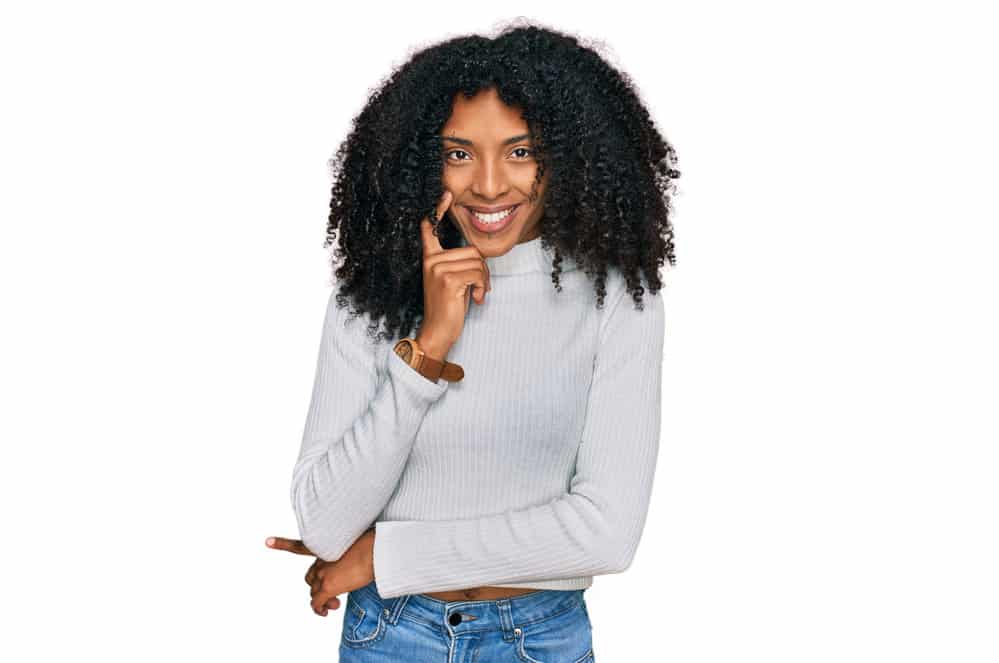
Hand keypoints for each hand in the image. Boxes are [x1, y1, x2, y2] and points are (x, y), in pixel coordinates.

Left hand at [265, 528, 375, 616]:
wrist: (377, 549)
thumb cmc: (376, 544)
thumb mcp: (360, 542)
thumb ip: (352, 550)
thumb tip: (365, 555)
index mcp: (326, 546)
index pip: (300, 545)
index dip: (282, 543)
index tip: (267, 541)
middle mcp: (321, 559)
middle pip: (311, 576)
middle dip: (318, 587)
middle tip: (334, 595)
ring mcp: (323, 572)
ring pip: (314, 591)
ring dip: (322, 600)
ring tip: (335, 604)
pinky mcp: (327, 586)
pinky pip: (316, 603)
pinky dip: (318, 609)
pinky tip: (324, 613)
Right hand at [417, 190, 490, 356]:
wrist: (436, 332)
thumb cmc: (448, 307)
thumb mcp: (452, 281)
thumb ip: (459, 264)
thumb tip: (479, 255)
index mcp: (430, 258)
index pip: (431, 228)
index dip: (438, 210)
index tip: (447, 194)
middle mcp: (431, 260)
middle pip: (472, 250)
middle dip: (483, 270)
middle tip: (479, 287)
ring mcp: (438, 268)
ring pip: (477, 262)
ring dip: (484, 280)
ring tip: (476, 294)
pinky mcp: (448, 279)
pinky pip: (477, 273)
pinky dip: (482, 287)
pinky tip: (475, 299)